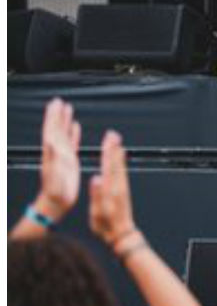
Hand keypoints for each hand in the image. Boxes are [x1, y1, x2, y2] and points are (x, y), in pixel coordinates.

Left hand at [36, 98, 81, 221]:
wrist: (56, 203)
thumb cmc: (57, 192)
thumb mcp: (55, 175)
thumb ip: (55, 158)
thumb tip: (54, 141)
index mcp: (53, 153)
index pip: (52, 130)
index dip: (53, 117)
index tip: (55, 105)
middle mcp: (56, 152)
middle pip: (56, 129)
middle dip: (57, 115)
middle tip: (58, 101)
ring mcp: (62, 155)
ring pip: (63, 133)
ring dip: (64, 121)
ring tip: (67, 108)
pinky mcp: (69, 161)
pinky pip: (71, 143)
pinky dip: (73, 133)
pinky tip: (76, 127)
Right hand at [89, 130, 138, 249]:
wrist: (122, 235)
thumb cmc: (107, 226)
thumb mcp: (98, 213)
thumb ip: (97, 195)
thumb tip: (96, 178)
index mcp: (111, 191)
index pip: (109, 168)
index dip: (108, 154)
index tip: (108, 141)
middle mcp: (118, 187)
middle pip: (115, 164)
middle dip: (113, 149)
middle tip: (113, 134)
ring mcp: (122, 188)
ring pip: (119, 167)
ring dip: (117, 153)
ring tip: (116, 141)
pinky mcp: (123, 191)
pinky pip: (121, 173)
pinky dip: (119, 163)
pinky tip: (119, 157)